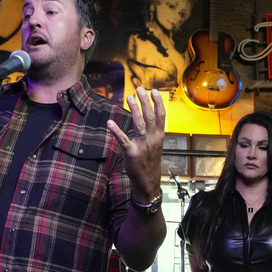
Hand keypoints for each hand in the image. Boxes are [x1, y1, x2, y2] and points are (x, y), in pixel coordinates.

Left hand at [108, 86, 164, 202]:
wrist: (148, 181)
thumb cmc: (150, 161)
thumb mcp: (156, 145)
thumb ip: (153, 132)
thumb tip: (148, 116)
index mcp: (159, 136)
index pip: (161, 116)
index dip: (158, 103)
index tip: (155, 91)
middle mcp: (153, 139)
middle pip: (150, 117)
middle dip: (145, 102)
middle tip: (140, 89)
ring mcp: (142, 146)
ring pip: (140, 124)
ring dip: (135, 110)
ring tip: (129, 97)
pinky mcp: (131, 153)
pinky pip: (123, 140)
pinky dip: (116, 131)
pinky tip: (110, 122)